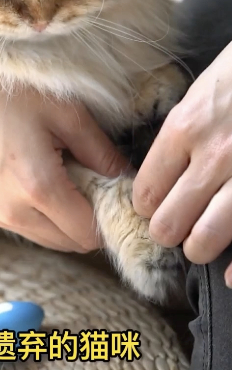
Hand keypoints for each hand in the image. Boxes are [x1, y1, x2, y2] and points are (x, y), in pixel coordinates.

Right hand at [0, 66, 127, 251]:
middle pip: (72, 243)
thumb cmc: (8, 90)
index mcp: (37, 187)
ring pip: (50, 239)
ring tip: (67, 173)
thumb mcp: (66, 113)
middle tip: (95, 177)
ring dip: (67, 219)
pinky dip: (45, 214)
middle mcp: (13, 211)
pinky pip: (27, 226)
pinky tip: (42, 175)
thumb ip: (102, 153)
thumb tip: (128, 181)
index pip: (90, 233)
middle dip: (91, 219)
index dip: (111, 216)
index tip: (119, 189)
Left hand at [133, 41, 231, 285]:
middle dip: (169, 230)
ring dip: (199, 247)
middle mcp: (214, 157)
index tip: (153, 205)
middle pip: (168, 221)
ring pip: (206, 239)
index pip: (146, 189)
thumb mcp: (204, 90)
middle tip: (176, 227)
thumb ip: (183, 131)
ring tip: (201, 244)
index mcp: (187, 128)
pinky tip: (231, 279)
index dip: (147, 204)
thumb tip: (163, 170)